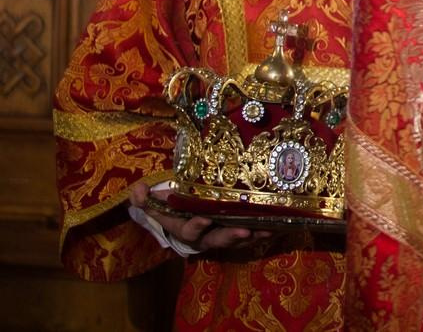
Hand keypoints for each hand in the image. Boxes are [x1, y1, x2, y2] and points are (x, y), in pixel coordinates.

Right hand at [130, 181, 270, 252]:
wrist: (185, 215)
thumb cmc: (172, 206)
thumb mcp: (157, 204)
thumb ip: (145, 199)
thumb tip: (137, 190)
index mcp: (185, 228)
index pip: (189, 230)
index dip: (196, 226)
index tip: (204, 218)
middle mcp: (205, 236)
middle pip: (218, 239)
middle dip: (231, 235)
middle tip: (244, 230)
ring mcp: (223, 235)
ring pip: (238, 238)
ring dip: (253, 235)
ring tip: (267, 230)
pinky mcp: (238, 231)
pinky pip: (252, 234)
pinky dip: (264, 230)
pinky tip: (278, 226)